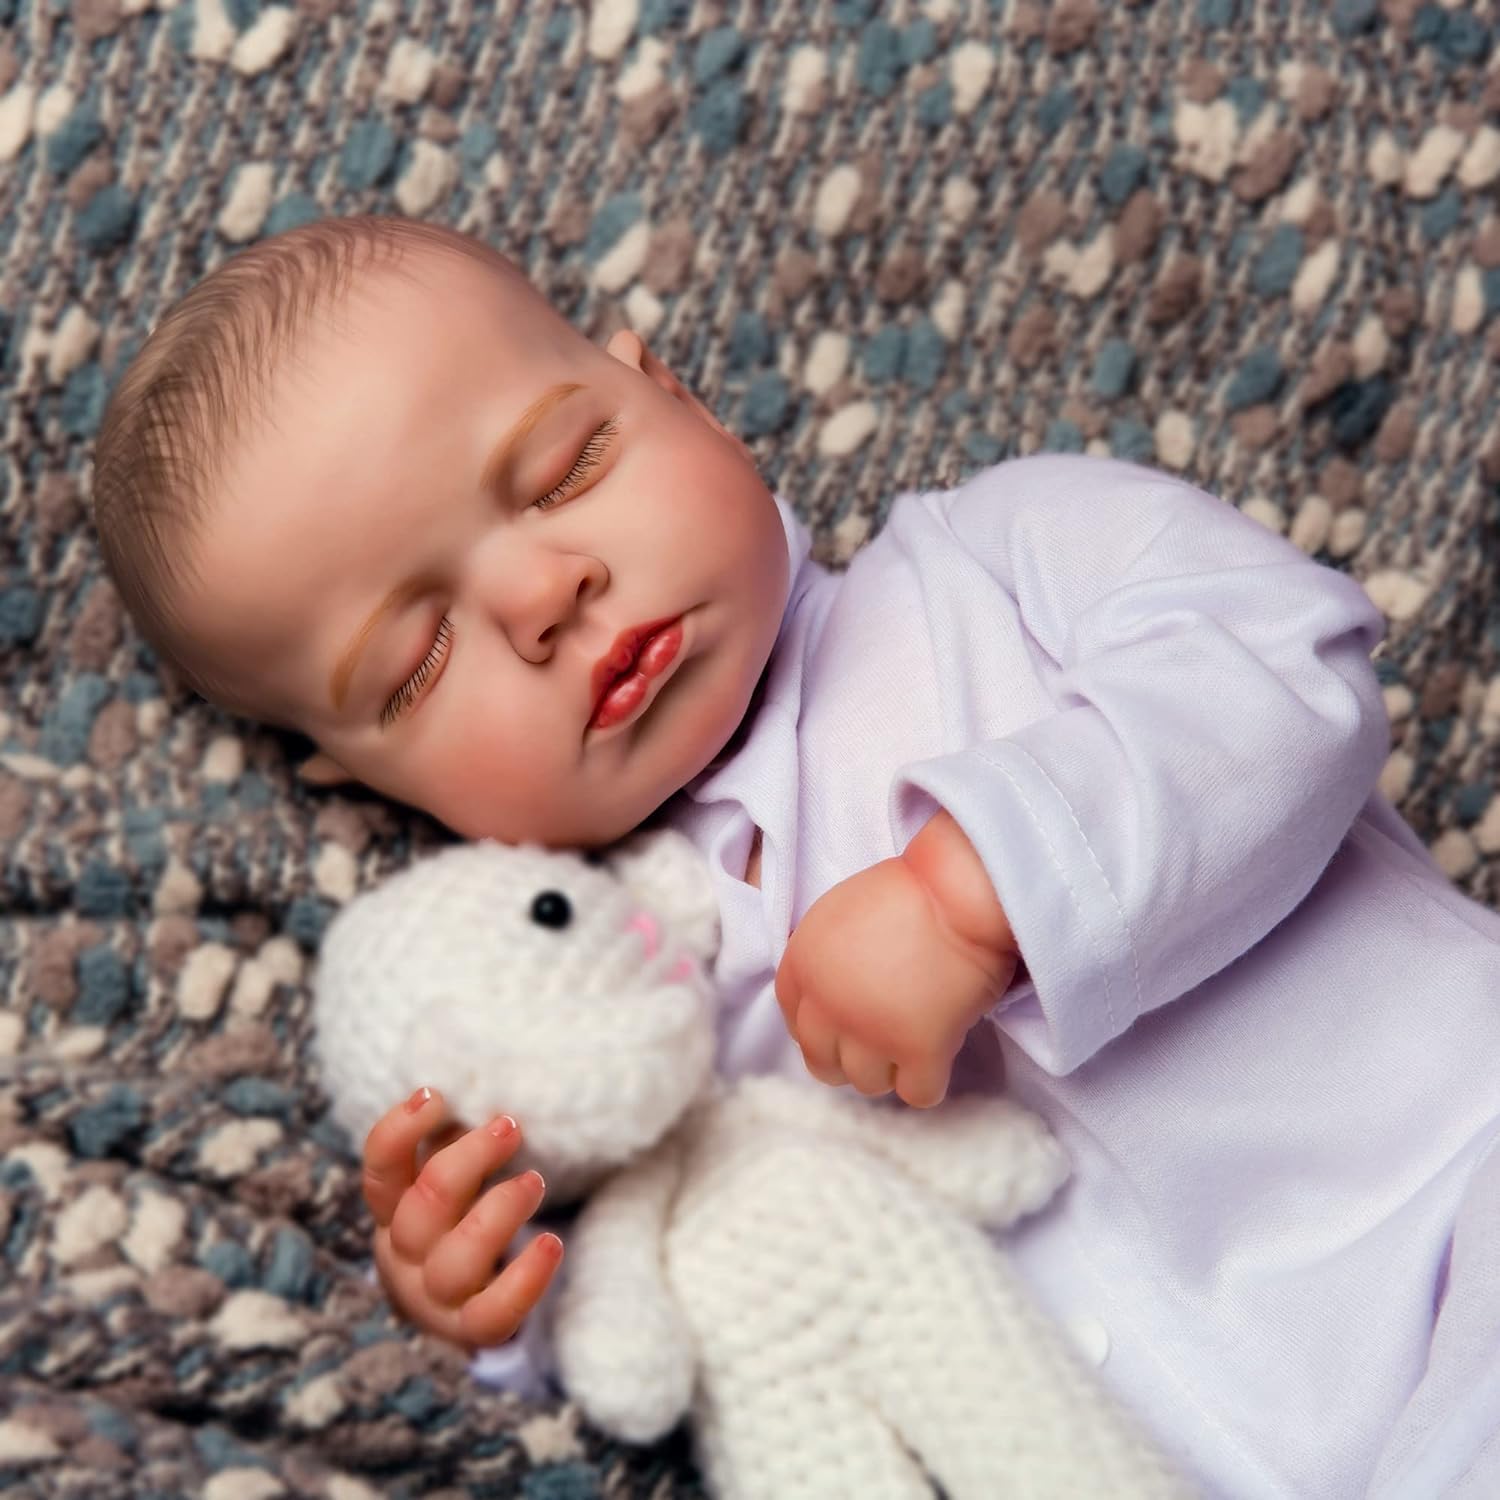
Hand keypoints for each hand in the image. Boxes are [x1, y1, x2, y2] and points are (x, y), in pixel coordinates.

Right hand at [362, 1087, 562, 1350]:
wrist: (465, 1304)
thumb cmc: (461, 1216)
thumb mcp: (452, 1177)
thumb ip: (457, 1140)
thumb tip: (484, 1091)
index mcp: (395, 1210)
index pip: (381, 1168)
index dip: (400, 1130)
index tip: (436, 1094)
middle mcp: (406, 1254)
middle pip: (425, 1205)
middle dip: (469, 1159)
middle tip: (510, 1126)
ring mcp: (435, 1297)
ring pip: (457, 1260)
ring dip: (499, 1211)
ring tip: (534, 1180)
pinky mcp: (472, 1328)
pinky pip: (492, 1315)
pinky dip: (524, 1279)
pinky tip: (550, 1243)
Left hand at [774, 856, 1017, 1108]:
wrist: (958, 890)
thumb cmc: (910, 890)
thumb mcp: (839, 915)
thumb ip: (826, 962)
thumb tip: (831, 997)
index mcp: (804, 966)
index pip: (794, 1022)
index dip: (819, 1029)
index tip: (841, 1027)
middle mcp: (828, 1006)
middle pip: (822, 1062)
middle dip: (847, 1058)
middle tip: (878, 1043)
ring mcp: (871, 1033)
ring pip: (866, 1083)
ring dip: (888, 1070)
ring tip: (911, 1043)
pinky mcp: (919, 1050)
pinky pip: (916, 1094)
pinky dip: (928, 1082)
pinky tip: (938, 1059)